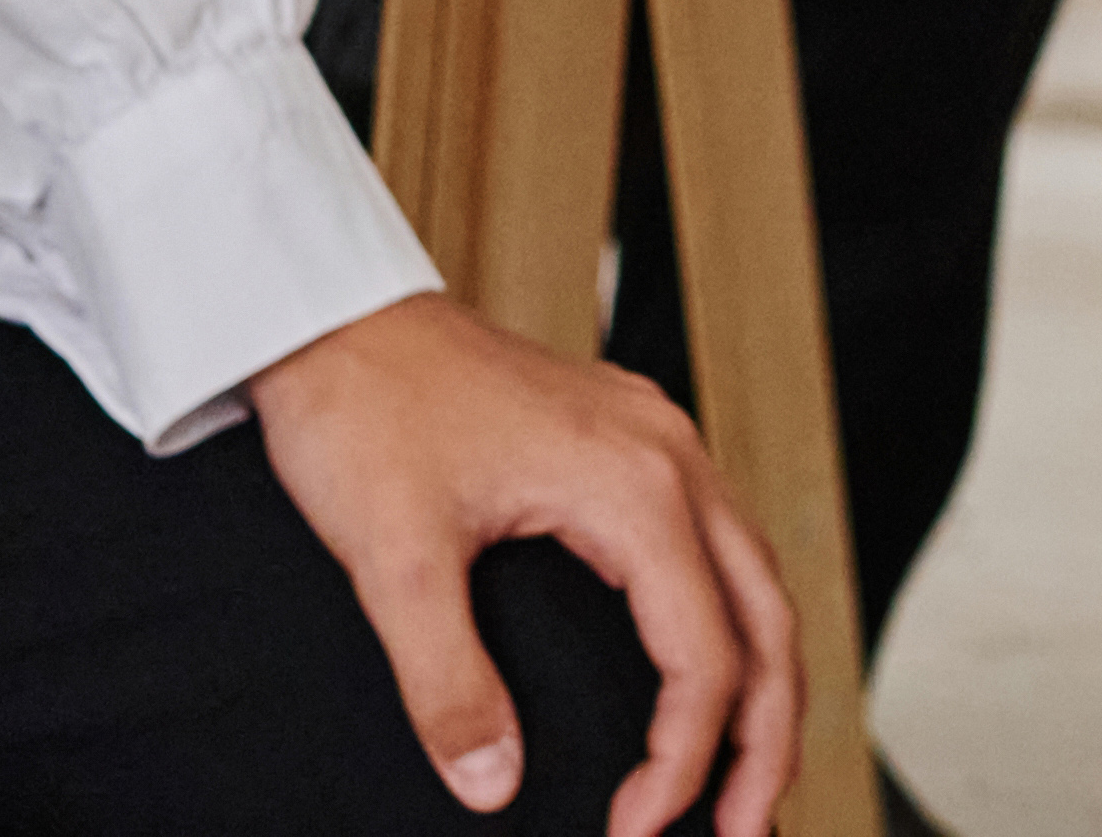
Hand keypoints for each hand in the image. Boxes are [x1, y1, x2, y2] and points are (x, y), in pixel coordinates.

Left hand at [250, 291, 800, 835]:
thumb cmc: (365, 411)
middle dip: (766, 742)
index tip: (634, 832)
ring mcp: (657, 443)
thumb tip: (493, 785)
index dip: (682, 763)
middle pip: (768, 621)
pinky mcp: (629, 444)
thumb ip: (447, 681)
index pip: (703, 656)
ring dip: (761, 687)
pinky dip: (730, 628)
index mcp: (634, 484)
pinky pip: (717, 548)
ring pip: (755, 582)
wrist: (333, 315)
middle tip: (738, 836)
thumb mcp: (394, 559)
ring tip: (740, 783)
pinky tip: (703, 676)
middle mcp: (669, 456)